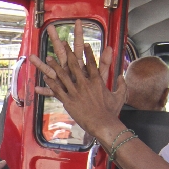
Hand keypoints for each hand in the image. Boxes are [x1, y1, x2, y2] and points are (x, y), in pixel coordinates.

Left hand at [28, 20, 124, 142]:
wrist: (103, 124)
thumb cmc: (112, 112)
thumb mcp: (120, 96)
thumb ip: (122, 84)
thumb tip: (123, 77)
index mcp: (97, 81)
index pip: (91, 63)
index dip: (87, 52)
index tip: (84, 44)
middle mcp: (85, 83)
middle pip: (74, 64)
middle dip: (67, 52)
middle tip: (62, 43)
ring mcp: (75, 92)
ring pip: (63, 75)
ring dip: (55, 65)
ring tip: (49, 57)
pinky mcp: (68, 101)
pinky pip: (57, 90)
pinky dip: (50, 83)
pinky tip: (45, 77)